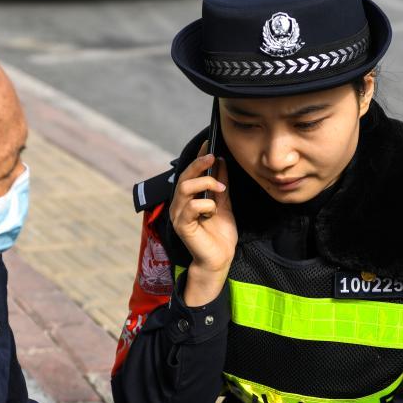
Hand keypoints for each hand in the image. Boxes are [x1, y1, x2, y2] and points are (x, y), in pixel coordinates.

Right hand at [169, 140, 237, 305]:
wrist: (220, 259)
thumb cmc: (220, 234)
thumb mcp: (224, 203)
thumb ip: (221, 185)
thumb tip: (221, 162)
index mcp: (188, 198)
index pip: (190, 173)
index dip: (198, 157)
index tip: (208, 143)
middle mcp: (179, 204)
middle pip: (185, 177)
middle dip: (199, 164)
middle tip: (214, 157)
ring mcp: (178, 215)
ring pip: (185, 188)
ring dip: (205, 184)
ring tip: (220, 188)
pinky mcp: (182, 226)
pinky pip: (192, 207)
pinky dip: (206, 205)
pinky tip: (213, 211)